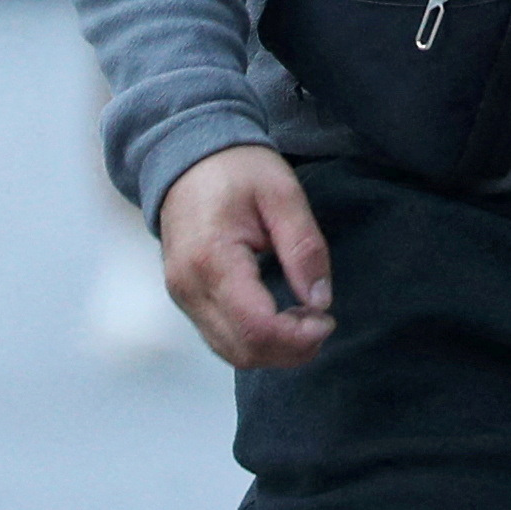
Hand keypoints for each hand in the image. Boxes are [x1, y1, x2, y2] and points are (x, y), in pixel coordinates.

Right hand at [157, 144, 334, 369]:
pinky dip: (254, 341)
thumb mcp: (283, 194)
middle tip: (321, 322)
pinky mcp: (186, 299)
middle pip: (242, 351)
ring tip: (304, 320)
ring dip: (273, 350)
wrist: (188, 157)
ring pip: (230, 352)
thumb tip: (321, 300)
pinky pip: (220, 338)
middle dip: (290, 350)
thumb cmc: (237, 169)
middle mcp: (189, 289)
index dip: (298, 337)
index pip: (256, 328)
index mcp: (212, 261)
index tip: (327, 318)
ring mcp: (183, 297)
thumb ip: (304, 247)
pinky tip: (280, 319)